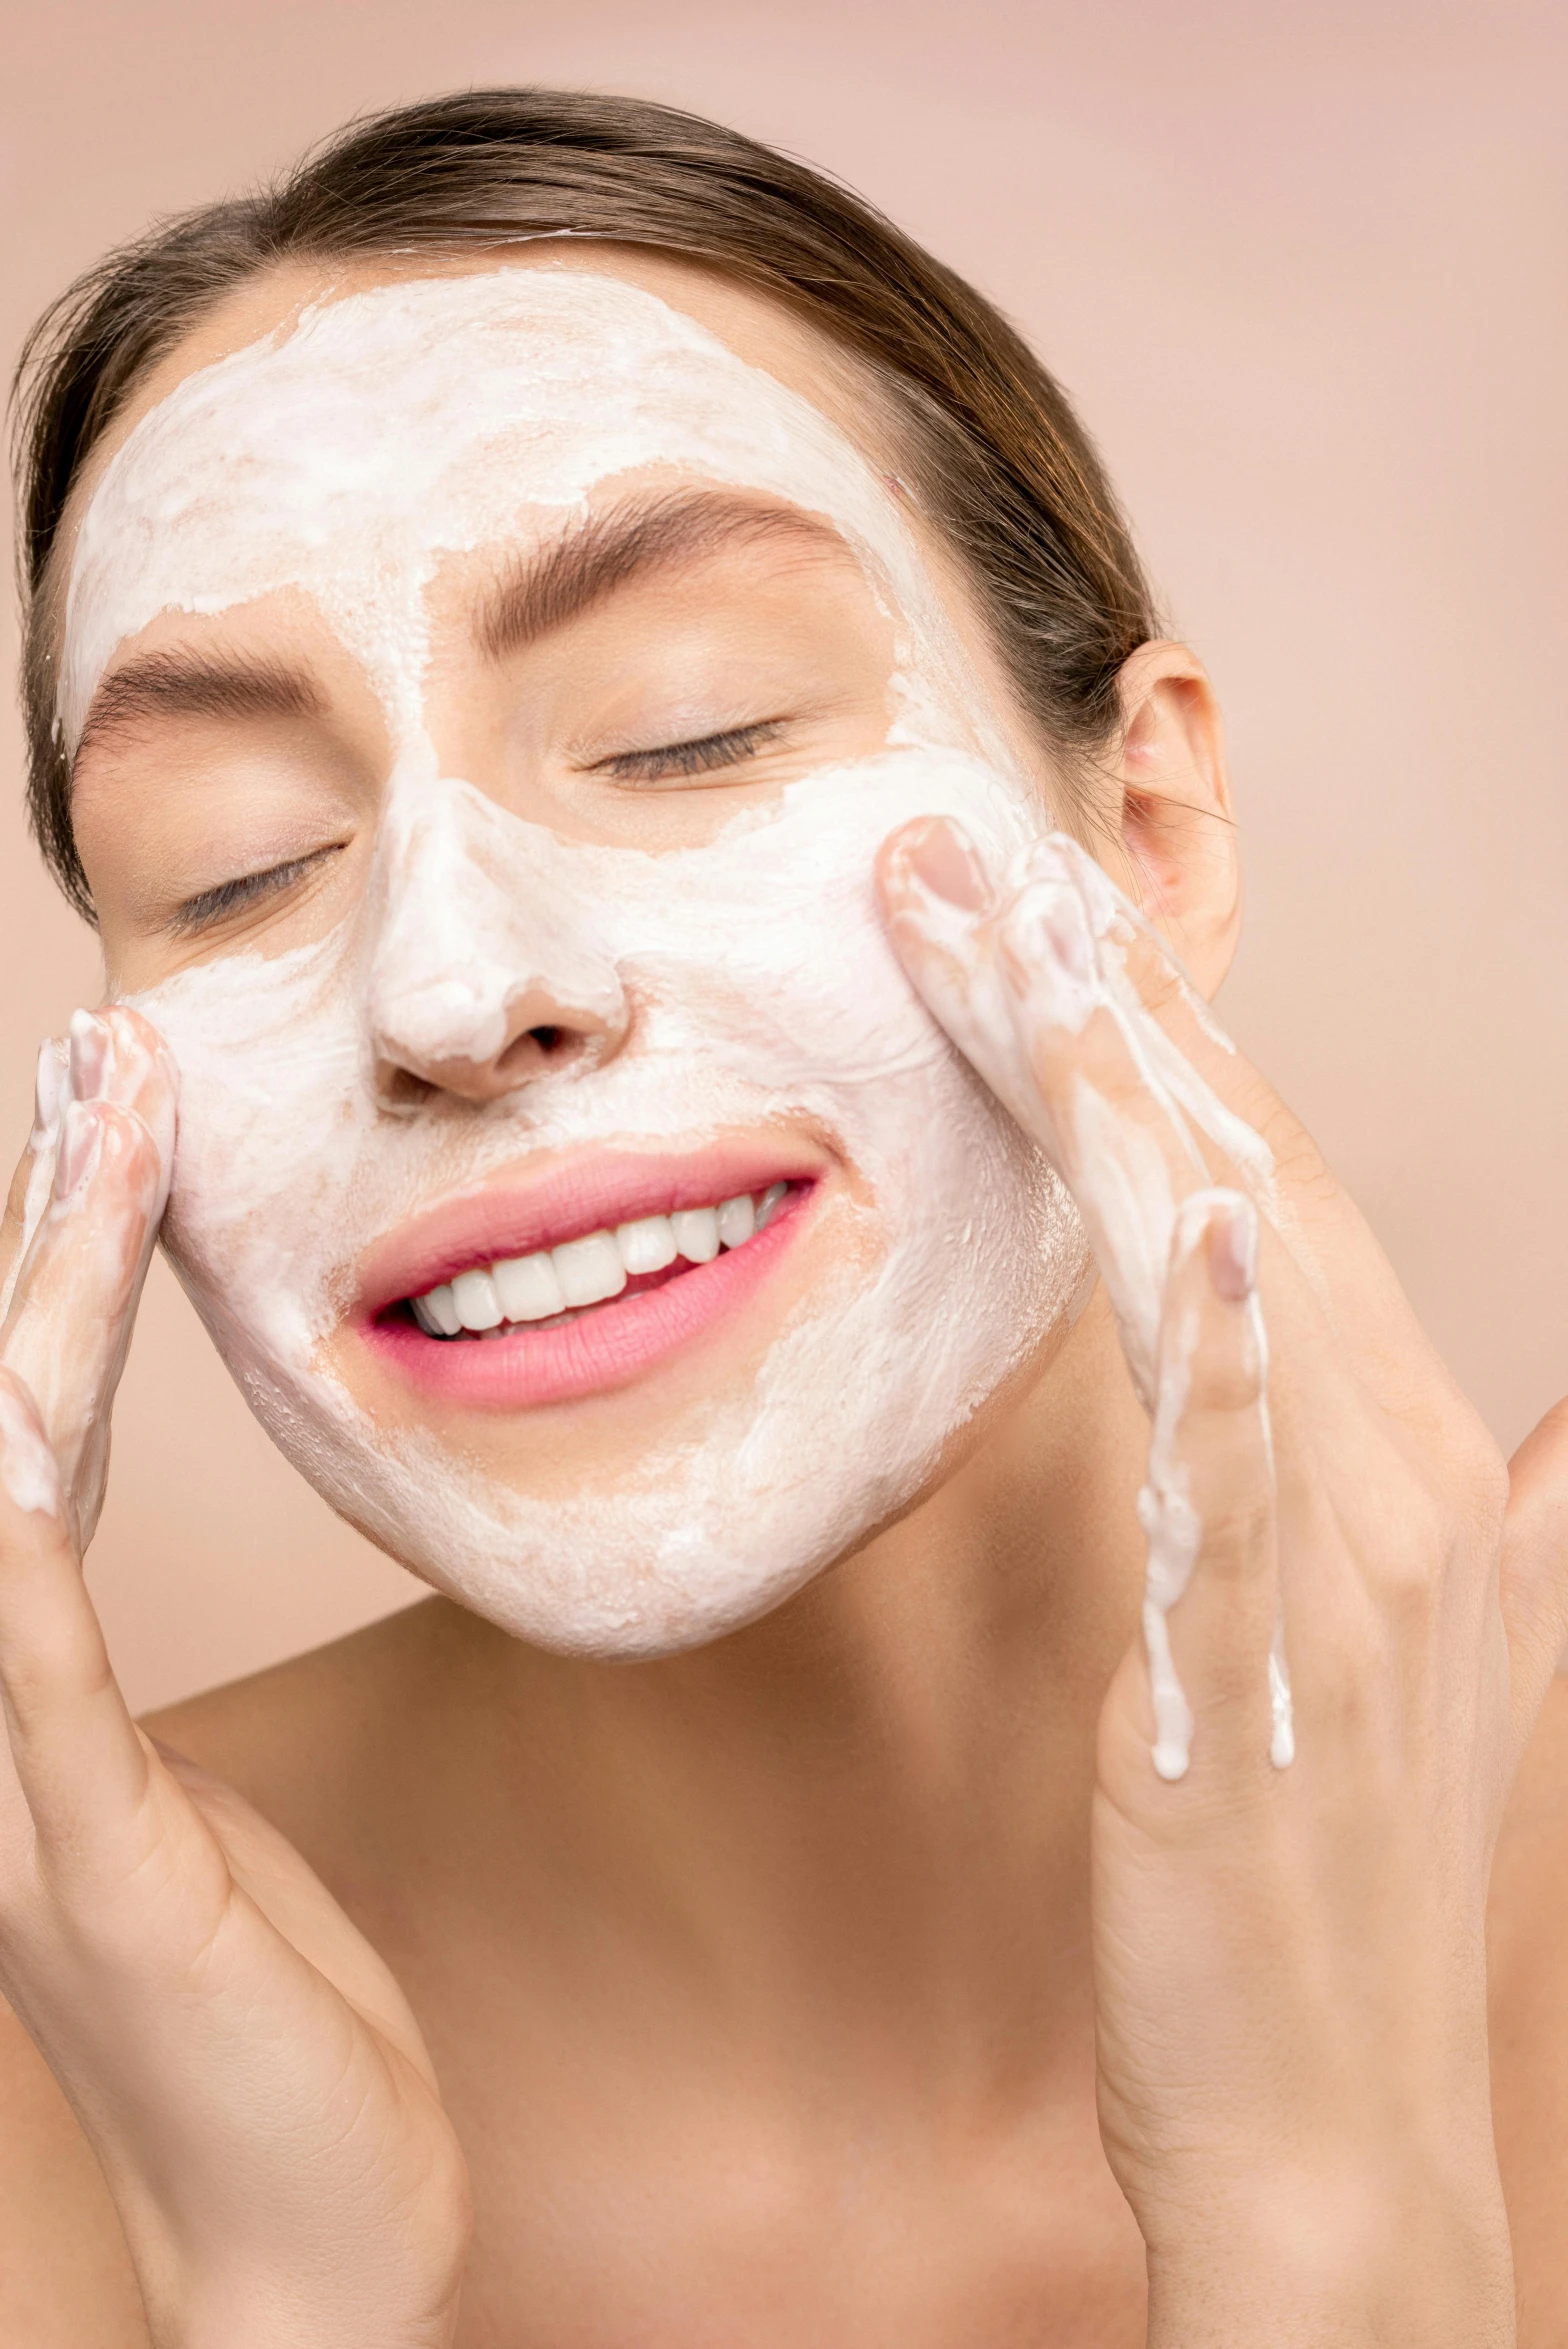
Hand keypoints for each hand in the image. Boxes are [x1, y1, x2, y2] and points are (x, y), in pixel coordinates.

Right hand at [0, 1009, 469, 2348]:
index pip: (24, 1431)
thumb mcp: (188, 1817)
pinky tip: (14, 1412)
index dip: (57, 1262)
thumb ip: (107, 1702)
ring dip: (43, 1306)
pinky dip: (13, 1534)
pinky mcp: (86, 1869)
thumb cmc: (267, 2021)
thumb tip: (85, 1580)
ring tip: (88, 1130)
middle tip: (97, 1056)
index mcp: (23, 1698)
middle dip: (46, 1228)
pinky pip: (35, 1670)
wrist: (305, 2237)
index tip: (106, 1107)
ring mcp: (14, 1794)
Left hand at [879, 820, 1567, 2345]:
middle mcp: (1391, 1472)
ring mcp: (1341, 1561)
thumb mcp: (1322, 1652)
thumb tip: (1394, 1390)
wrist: (1326, 2133)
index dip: (1148, 1035)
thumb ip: (1334, 1497)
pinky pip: (1247, 1460)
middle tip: (969, 846)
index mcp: (1391, 1456)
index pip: (1262, 1183)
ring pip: (1235, 1259)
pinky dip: (1232, 1321)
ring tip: (992, 919)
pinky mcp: (1259, 1665)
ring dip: (1120, 1079)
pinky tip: (1197, 1195)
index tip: (1027, 909)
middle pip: (1244, 1170)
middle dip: (1109, 995)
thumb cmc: (1296, 1886)